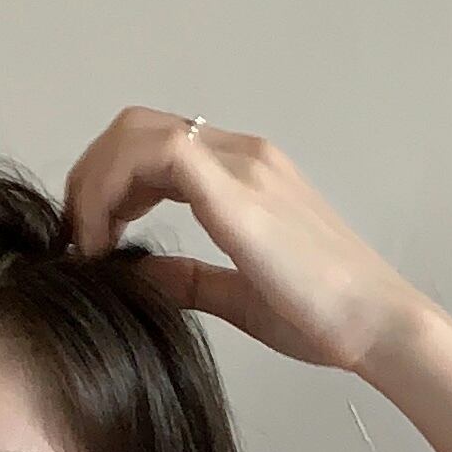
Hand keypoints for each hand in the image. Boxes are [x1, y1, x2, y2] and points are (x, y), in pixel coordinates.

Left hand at [59, 107, 428, 375]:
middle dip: (90, 177)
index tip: (93, 242)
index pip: (156, 146)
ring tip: (86, 244)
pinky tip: (105, 243)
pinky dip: (112, 192)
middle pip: (136, 128)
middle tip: (77, 238)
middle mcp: (241, 154)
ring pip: (137, 133)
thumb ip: (186, 279)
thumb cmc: (320, 316)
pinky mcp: (237, 188)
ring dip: (94, 183)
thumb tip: (131, 274)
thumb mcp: (235, 295)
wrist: (374, 323)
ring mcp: (241, 164)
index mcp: (243, 174)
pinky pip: (155, 155)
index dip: (109, 186)